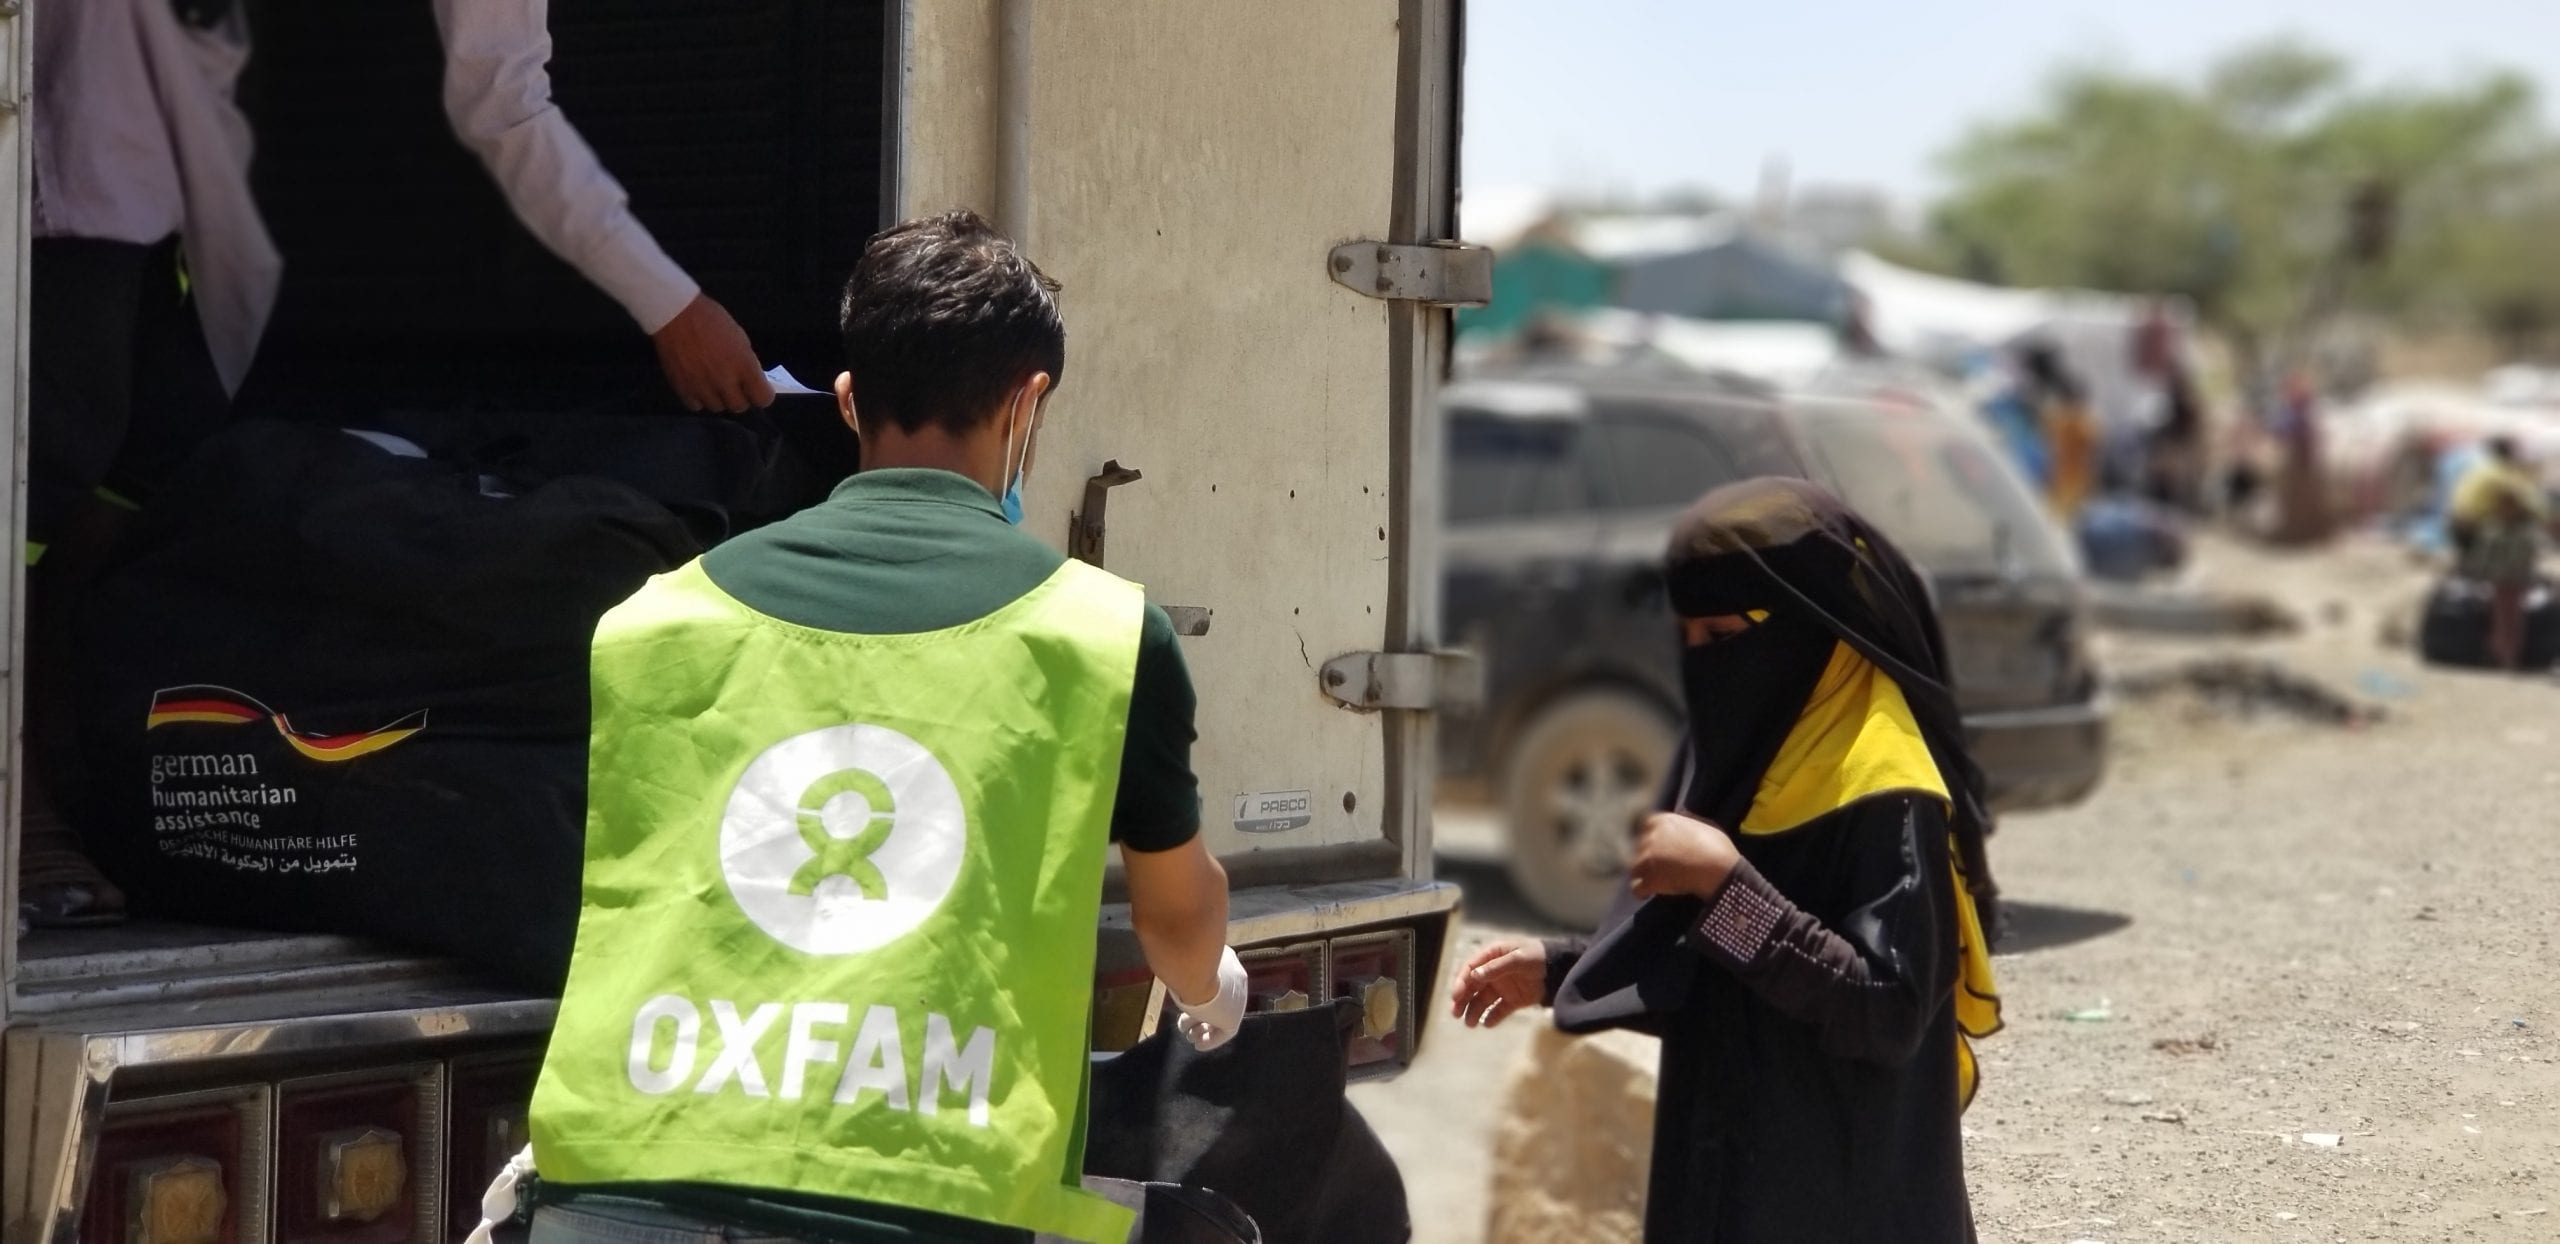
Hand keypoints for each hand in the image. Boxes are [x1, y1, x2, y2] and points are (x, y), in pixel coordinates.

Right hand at [651, 294, 774, 413]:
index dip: (762, 395)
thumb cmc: (711, 319)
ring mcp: (703, 387)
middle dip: (740, 397)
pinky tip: (698, 386)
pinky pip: (696, 406)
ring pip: (717, 408)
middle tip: (734, 384)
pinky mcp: (682, 389)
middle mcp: (725, 381)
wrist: (675, 313)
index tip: (757, 389)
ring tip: (713, 383)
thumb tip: (751, 378)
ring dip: (719, 398)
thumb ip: (747, 361)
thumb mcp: (739, 337)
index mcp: (743, 365)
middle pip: (740, 407)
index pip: (763, 399)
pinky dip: (699, 399)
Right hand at [1173, 946, 1247, 1050]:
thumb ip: (1186, 966)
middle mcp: (1237, 981)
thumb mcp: (1187, 960)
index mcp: (1229, 962)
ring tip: (1190, 1037)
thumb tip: (1173, 969)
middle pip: (1219, 1002)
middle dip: (1201, 1015)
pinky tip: (1199, 1045)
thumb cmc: (1185, 959)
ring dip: (1204, 1029)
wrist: (1194, 968)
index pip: (1220, 983)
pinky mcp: (1233, 1017)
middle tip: (1185, 1024)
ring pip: (1221, 1018)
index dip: (1202, 995)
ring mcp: (1237, 1000)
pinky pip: (1224, 1032)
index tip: (1187, 1004)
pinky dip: (1211, 1040)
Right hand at [1448, 938, 1545, 1028]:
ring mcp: (1503, 987)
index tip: (1456, 995)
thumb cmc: (1537, 957)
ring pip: (1483, 1001)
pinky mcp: (1513, 1000)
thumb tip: (1473, 976)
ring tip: (1470, 1024)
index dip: (1461, 982)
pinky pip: (1498, 1010)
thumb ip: (1496, 968)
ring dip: (1474, 1011)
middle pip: (1473, 986)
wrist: (1561, 969)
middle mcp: (1493, 972)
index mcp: (1492, 956)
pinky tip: (1487, 1024)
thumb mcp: (1517, 958)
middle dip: (1462, 1000)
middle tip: (1455, 1013)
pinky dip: (1492, 1018)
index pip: (1470, 968)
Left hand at [1628, 811, 1739, 899]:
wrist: (1719, 869)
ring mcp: (1647, 858)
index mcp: (1662, 821)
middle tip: (1657, 866)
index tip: (1656, 848)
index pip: (1644, 827)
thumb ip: (1686, 822)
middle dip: (1646, 856)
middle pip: (1638, 847)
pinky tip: (1646, 894)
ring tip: (1652, 881)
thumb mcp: (1703, 825)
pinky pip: (1636, 888)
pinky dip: (1641, 892)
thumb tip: (1681, 816)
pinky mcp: (1649, 879)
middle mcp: (1650, 837)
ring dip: (1642, 873)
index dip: (1649, 839)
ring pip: (1635, 867)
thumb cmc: (1717, 847)